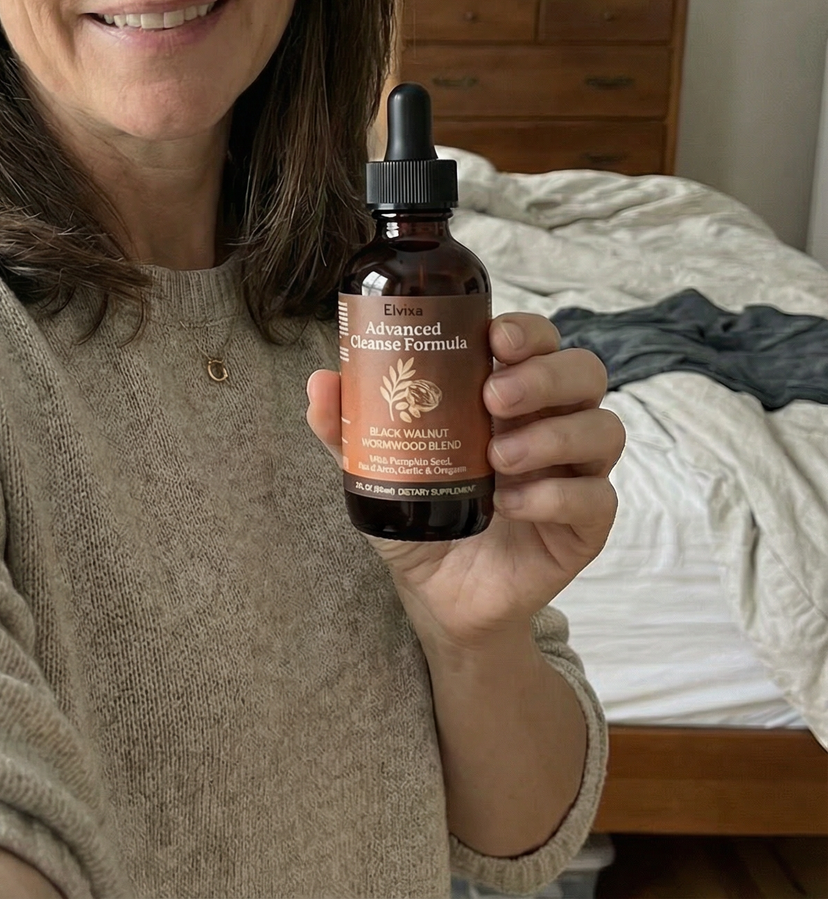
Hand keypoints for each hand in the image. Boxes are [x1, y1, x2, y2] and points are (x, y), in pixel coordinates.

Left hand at [306, 313, 623, 652]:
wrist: (436, 594)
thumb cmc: (417, 512)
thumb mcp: (376, 467)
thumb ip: (348, 426)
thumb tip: (320, 381)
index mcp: (507, 395)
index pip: (539, 342)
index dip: (527, 330)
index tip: (494, 337)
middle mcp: (550, 424)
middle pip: (585, 373)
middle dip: (543, 375)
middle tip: (493, 397)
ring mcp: (574, 473)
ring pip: (604, 429)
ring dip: (551, 435)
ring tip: (497, 456)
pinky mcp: (585, 527)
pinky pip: (596, 499)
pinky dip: (552, 496)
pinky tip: (509, 504)